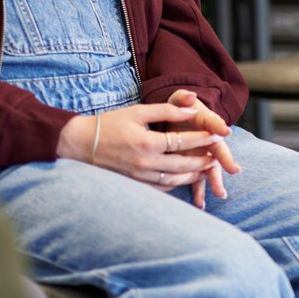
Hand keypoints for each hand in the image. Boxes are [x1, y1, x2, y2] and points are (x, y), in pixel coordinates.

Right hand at [58, 104, 224, 201]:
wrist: (79, 144)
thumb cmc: (108, 124)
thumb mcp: (137, 112)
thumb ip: (166, 110)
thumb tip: (192, 109)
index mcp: (147, 143)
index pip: (183, 142)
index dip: (204, 139)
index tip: (219, 135)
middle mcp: (144, 163)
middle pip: (183, 165)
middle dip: (203, 160)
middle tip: (218, 155)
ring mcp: (139, 177)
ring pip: (174, 181)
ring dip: (193, 175)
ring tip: (206, 168)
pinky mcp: (134, 184)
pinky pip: (161, 188)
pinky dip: (176, 183)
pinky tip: (184, 177)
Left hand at [166, 90, 239, 209]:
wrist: (178, 120)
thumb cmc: (180, 110)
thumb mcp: (180, 100)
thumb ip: (184, 98)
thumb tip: (190, 96)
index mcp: (207, 124)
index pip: (215, 124)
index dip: (219, 127)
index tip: (226, 132)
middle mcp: (210, 142)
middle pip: (219, 151)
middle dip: (226, 161)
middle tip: (234, 170)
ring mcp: (204, 155)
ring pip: (211, 170)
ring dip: (215, 182)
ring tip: (220, 194)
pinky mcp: (195, 166)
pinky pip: (197, 180)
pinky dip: (199, 192)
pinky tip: (199, 205)